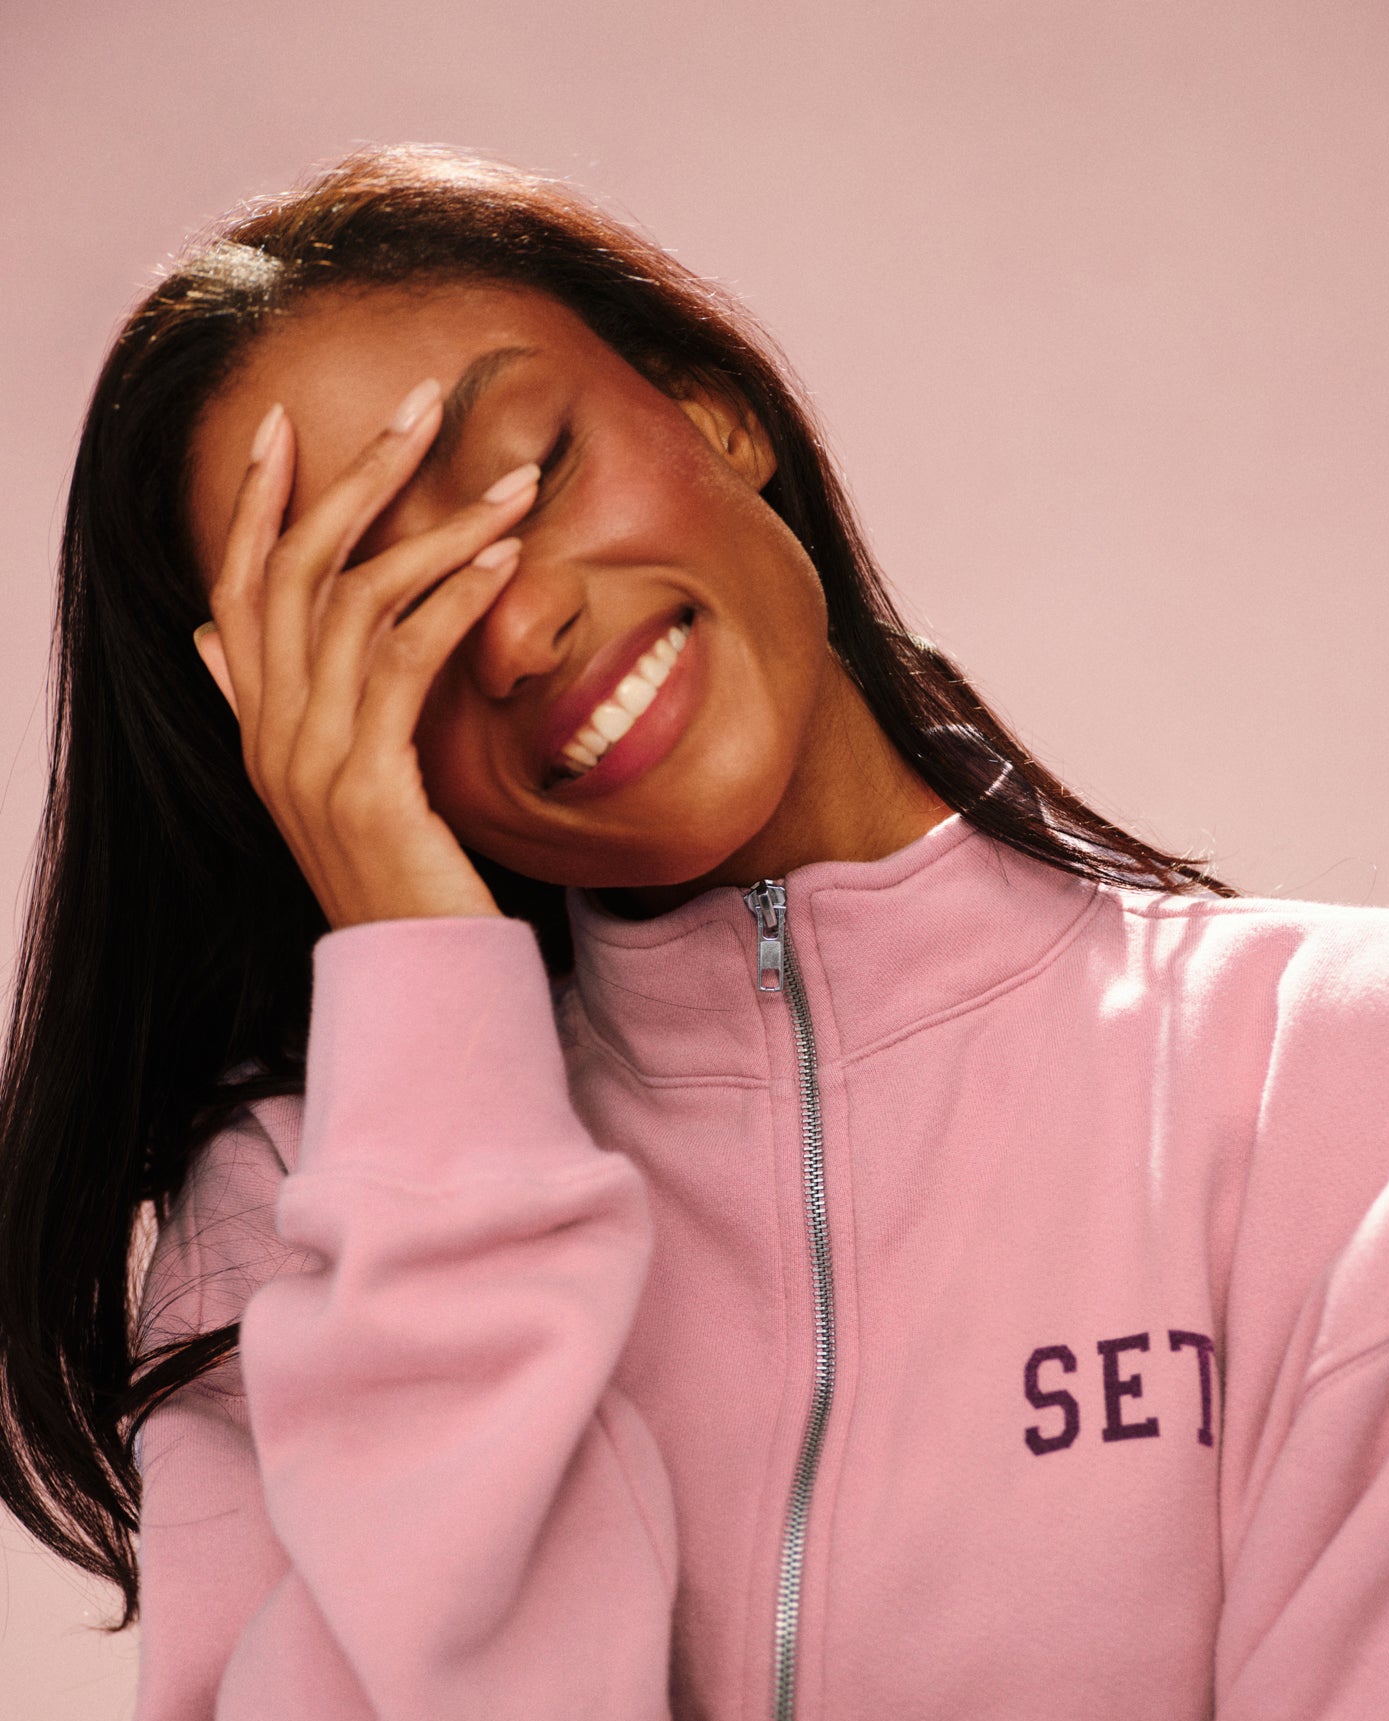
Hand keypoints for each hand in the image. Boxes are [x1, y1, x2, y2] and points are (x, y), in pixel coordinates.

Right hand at [193, 381, 539, 929]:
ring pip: (351, 602)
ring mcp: (307, 763)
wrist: (423, 984)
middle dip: (353, 475)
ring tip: (508, 486)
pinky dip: (454, 599)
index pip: (233, 591)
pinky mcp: (365, 786)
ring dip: (435, 527)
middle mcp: (268, 738)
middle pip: (289, 571)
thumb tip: (214, 641)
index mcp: (260, 731)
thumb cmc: (407, 884)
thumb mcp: (337, 790)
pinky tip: (505, 563)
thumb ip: (285, 710)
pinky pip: (402, 661)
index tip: (278, 427)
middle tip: (419, 401)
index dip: (248, 505)